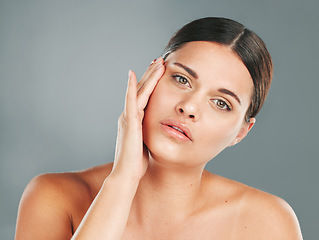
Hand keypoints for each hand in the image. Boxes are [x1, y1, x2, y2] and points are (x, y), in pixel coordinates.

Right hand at [112, 57, 164, 180]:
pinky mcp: (129, 122)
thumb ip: (149, 132)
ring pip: (139, 91)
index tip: (160, 72)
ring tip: (157, 63)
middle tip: (160, 61)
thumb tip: (157, 130)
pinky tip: (132, 74)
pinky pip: (130, 101)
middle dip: (151, 74)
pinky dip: (130, 87)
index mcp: (134, 120)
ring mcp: (128, 117)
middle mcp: (129, 115)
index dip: (151, 83)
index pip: (144, 97)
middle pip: (141, 90)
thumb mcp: (146, 142)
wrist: (127, 174)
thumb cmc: (137, 162)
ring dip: (148, 76)